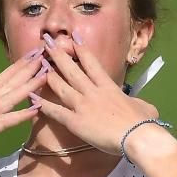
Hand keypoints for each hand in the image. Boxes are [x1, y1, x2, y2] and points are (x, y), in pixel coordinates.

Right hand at [0, 48, 47, 168]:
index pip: (0, 78)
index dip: (17, 66)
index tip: (31, 56)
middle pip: (8, 81)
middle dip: (27, 67)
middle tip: (45, 53)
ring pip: (11, 95)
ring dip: (30, 83)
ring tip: (47, 72)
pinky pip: (6, 120)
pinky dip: (22, 114)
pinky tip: (36, 108)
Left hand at [29, 40, 161, 154]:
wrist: (137, 137)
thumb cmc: (143, 123)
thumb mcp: (144, 106)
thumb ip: (136, 101)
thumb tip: (138, 103)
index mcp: (109, 87)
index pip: (92, 63)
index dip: (81, 50)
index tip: (73, 39)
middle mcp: (93, 92)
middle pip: (72, 70)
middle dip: (58, 55)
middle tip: (47, 43)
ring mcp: (82, 106)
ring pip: (61, 87)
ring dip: (49, 75)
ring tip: (38, 65)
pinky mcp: (75, 122)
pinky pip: (56, 112)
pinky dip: (44, 105)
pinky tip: (33, 99)